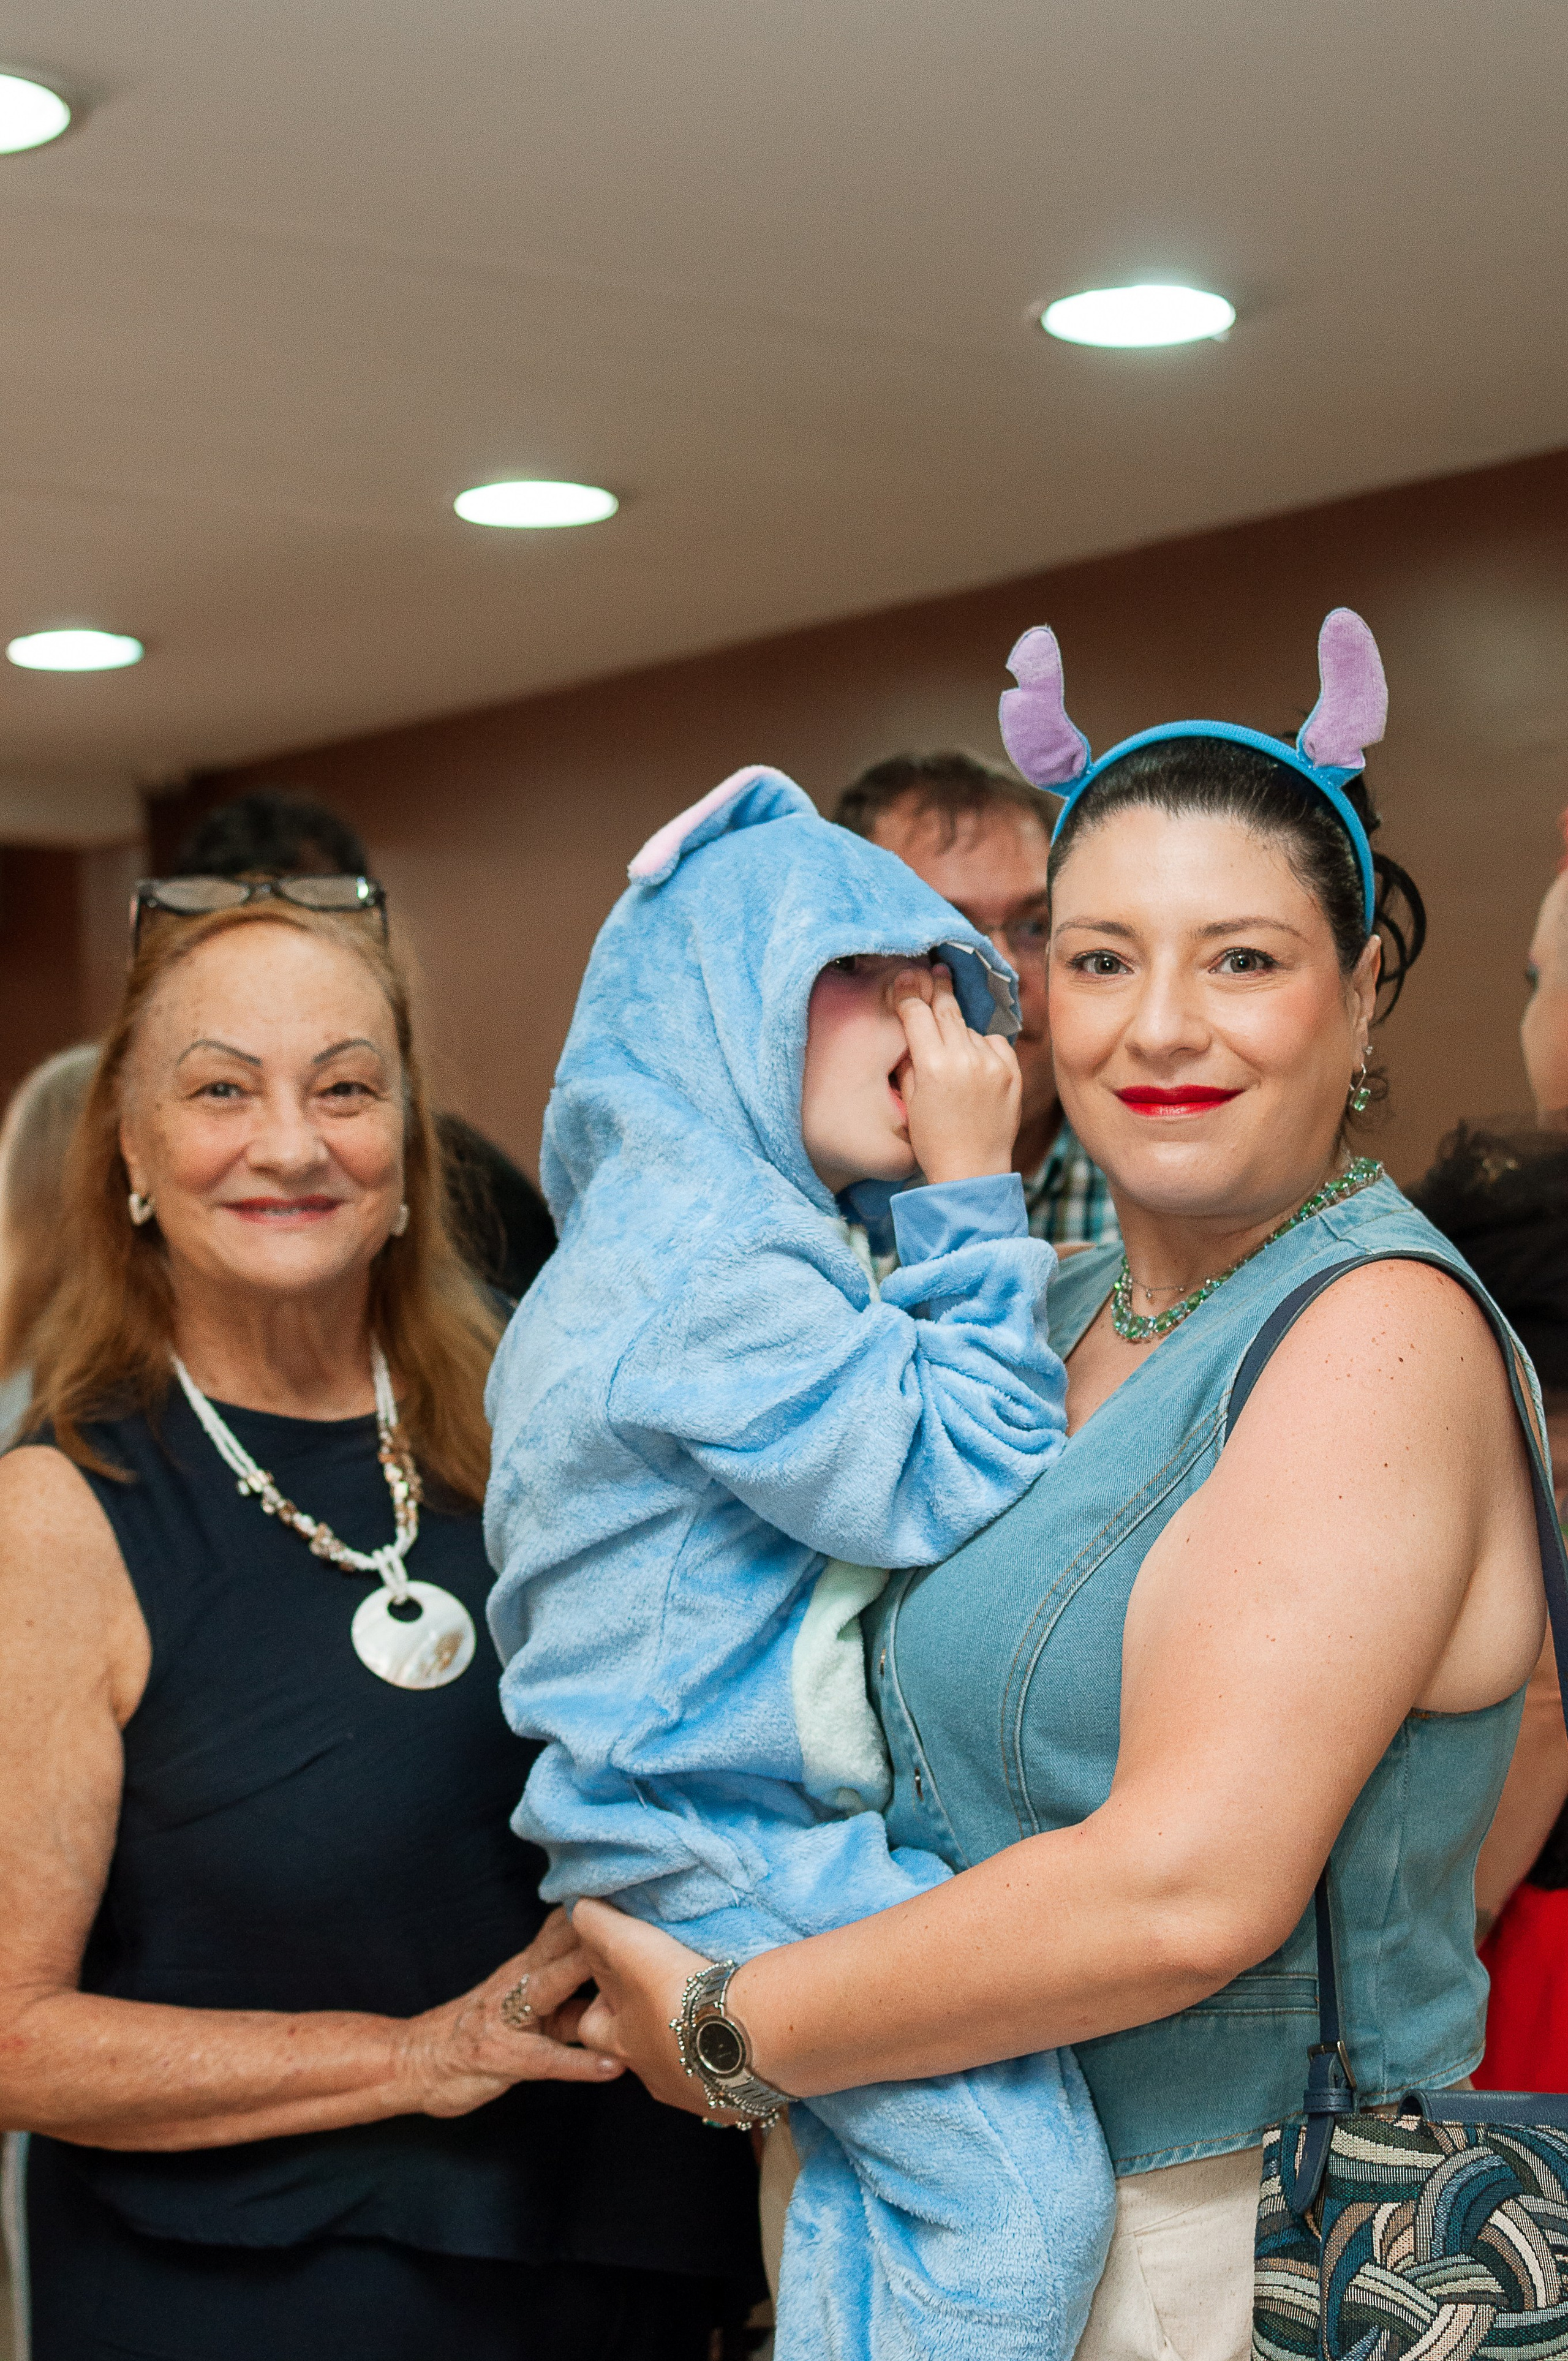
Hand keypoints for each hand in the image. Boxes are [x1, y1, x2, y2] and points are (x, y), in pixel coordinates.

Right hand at [398, 1908, 624, 2118]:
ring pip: (549, 1988)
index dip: (597, 1908)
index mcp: (525, 1967)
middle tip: (642, 1910)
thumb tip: (609, 1971)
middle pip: (559, 1944)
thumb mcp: (519, 2000)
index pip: (562, 1926)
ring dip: (584, 1975)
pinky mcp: (503, 2058)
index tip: (637, 1889)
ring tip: (629, 1972)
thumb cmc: (478, 2031)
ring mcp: (507, 2019)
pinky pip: (547, 2060)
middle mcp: (516, 1982)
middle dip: (598, 1928)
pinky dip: (580, 2064)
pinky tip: (612, 2068)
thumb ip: (561, 1987)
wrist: (416, 2061)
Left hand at [572, 1898, 729, 2118]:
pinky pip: (725, 2079)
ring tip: (713, 2006)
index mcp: (624, 2043)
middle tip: (674, 1989)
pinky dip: (730, 2056)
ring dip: (692, 2039)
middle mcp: (654, 2075)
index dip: (600, 2000)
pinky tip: (744, 2032)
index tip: (623, 1976)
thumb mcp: (628, 1946)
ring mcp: (694, 2092)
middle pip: (641, 2049)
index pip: (590, 2026)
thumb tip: (579, 1905)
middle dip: (652, 2022)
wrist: (748, 2036)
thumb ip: (597, 1923)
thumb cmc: (678, 1992)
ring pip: (685, 2066)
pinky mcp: (732, 2099)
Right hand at [893, 963, 1021, 1183]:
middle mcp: (964, 1057)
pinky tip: (975, 1063)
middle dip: (937, 989)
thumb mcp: (910, 1100)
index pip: (917, 1013)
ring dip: (959, 1032)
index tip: (907, 979)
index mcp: (932, 1065)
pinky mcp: (1012, 1072)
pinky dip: (983, 1046)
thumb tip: (913, 1030)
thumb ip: (911, 1060)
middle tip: (936, 970)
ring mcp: (992, 1063)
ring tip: (953, 1053)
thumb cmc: (933, 1141)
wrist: (972, 1171)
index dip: (909, 993)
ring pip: (970, 1028)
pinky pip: (994, 1042)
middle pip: (947, 1009)